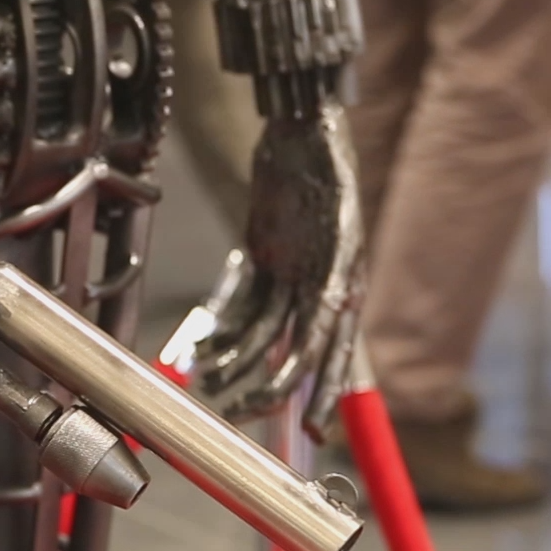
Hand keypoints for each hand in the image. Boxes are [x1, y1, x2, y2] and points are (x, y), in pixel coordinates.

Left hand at [191, 104, 364, 433]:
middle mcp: (320, 286)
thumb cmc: (328, 162)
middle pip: (295, 351)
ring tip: (213, 384)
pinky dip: (227, 329)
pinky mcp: (267, 259)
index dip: (321, 389)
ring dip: (239, 361)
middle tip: (241, 412)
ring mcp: (291, 275)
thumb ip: (338, 264)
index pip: (331, 350)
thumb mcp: (340, 212)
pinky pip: (246, 305)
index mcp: (343, 283)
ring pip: (264, 334)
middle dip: (270, 387)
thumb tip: (338, 311)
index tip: (314, 427)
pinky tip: (206, 350)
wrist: (302, 124)